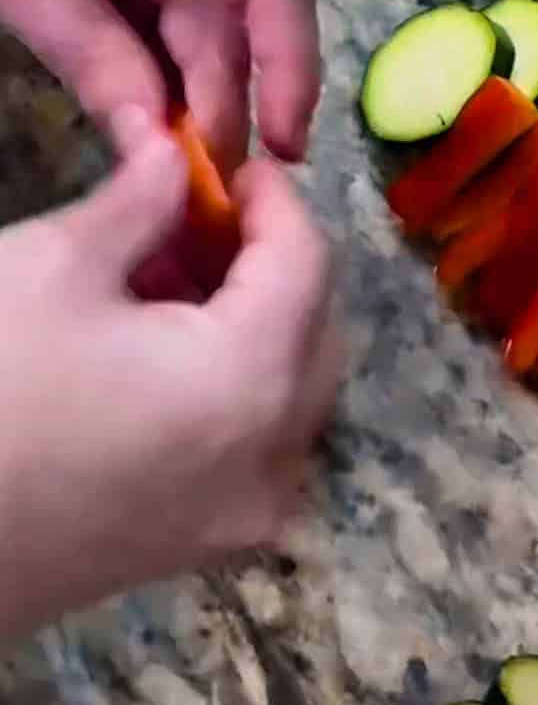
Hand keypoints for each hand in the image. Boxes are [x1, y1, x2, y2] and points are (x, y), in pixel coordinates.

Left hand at [0, 0, 318, 169]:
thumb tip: (156, 150)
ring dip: (189, 105)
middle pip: (239, 26)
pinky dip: (162, 80)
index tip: (283, 149)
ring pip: (210, 38)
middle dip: (221, 111)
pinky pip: (177, 28)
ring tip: (170, 176)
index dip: (291, 69)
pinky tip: (149, 128)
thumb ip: (89, 54)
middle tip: (195, 198)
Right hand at [0, 111, 342, 639]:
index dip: (276, 204)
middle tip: (198, 221)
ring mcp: (248, 512)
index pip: (308, 267)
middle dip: (270, 266)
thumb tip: (176, 160)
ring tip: (166, 284)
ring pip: (292, 393)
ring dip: (253, 327)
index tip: (232, 170)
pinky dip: (235, 389)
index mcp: (252, 382)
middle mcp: (276, 456)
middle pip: (316, 333)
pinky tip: (159, 356)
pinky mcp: (209, 544)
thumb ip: (140, 203)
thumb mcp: (53, 267)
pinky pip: (256, 446)